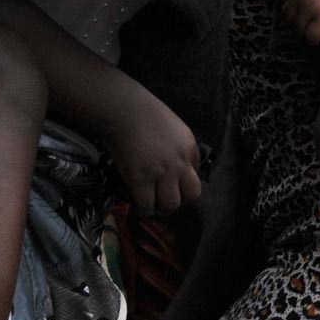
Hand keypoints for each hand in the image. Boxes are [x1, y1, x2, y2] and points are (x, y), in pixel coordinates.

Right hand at [105, 101, 202, 215]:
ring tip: (153, 206)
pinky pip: (147, 206)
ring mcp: (161, 172)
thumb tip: (180, 167)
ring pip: (171, 204)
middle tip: (167, 199)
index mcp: (189, 147)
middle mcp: (179, 162)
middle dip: (180, 201)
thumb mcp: (174, 127)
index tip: (173, 187)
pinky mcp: (140, 179)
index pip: (197, 176)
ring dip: (162, 208)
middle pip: (192, 195)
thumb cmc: (144, 113)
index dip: (184, 184)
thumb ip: (180, 146)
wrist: (123, 109)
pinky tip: (140, 207)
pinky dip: (144, 211)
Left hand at [280, 0, 319, 43]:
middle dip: (296, 20)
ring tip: (315, 27)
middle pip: (288, 16)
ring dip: (305, 31)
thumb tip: (289, 5)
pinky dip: (312, 41)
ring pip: (298, 28)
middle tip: (308, 21)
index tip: (299, 11)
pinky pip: (310, 37)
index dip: (291, 7)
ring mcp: (312, 7)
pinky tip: (317, 38)